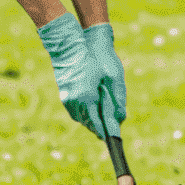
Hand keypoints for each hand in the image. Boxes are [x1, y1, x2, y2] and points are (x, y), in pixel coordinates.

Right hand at [39, 13, 125, 136]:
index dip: (104, 131)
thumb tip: (121, 117)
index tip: (112, 138)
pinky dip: (82, 112)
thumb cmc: (96, 58)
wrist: (71, 45)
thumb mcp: (112, 75)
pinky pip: (74, 109)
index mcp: (86, 97)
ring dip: (89, 120)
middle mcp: (74, 100)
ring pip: (79, 117)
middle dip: (97, 126)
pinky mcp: (63, 94)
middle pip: (87, 121)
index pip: (96, 122)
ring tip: (99, 122)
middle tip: (107, 132)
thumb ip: (118, 97)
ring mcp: (66, 98)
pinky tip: (89, 110)